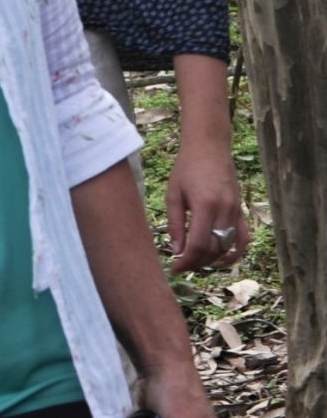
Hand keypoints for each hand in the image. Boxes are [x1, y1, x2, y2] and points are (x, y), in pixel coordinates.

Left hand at [166, 135, 246, 272]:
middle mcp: (225, 211)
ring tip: (195, 263)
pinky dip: (235, 253)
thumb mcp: (173, 194)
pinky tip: (223, 261)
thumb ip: (175, 224)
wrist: (209, 148)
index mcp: (205, 206)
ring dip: (212, 260)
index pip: (199, 244)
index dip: (187, 261)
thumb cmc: (186, 168)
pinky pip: (243, 238)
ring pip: (228, 246)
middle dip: (197, 262)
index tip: (174, 269)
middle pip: (214, 249)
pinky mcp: (240, 210)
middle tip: (181, 267)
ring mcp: (236, 211)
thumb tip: (176, 251)